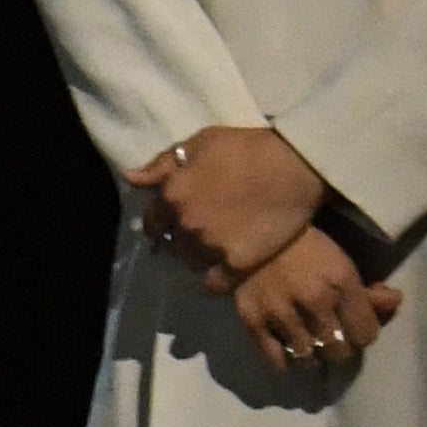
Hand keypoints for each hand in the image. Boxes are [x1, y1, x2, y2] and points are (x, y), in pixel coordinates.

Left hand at [133, 124, 325, 286]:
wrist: (295, 165)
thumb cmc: (248, 147)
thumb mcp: (200, 143)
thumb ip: (162, 163)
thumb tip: (130, 177)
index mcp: (172, 194)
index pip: (152, 220)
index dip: (162, 222)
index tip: (172, 224)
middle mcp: (185, 223)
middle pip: (170, 243)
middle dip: (180, 239)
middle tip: (198, 235)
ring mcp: (210, 244)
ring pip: (190, 262)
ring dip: (197, 258)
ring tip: (214, 250)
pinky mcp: (237, 262)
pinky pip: (214, 284)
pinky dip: (214, 282)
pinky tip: (222, 274)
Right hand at [230, 227, 404, 380]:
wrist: (249, 231)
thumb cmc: (302, 245)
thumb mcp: (341, 261)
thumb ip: (366, 289)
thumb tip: (393, 303)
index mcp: (341, 283)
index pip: (366, 334)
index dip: (363, 332)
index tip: (355, 326)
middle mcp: (314, 302)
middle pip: (340, 351)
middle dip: (340, 346)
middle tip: (333, 336)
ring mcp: (281, 313)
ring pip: (309, 358)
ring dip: (314, 354)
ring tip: (311, 344)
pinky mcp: (252, 320)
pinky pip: (276, 359)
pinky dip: (286, 361)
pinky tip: (289, 351)